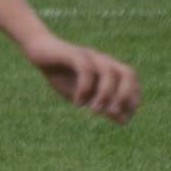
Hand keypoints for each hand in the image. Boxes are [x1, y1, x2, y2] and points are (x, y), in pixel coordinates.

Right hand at [21, 32, 139, 123]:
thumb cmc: (60, 73)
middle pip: (128, 73)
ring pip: (109, 72)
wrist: (38, 51)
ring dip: (105, 94)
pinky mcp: (73, 53)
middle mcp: (103, 60)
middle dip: (125, 95)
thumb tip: (122, 119)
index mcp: (109, 69)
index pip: (132, 83)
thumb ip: (101, 103)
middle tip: (111, 113)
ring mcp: (89, 56)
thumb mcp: (82, 93)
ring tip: (93, 110)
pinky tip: (77, 102)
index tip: (121, 118)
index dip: (132, 101)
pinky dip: (85, 88)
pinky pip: (86, 69)